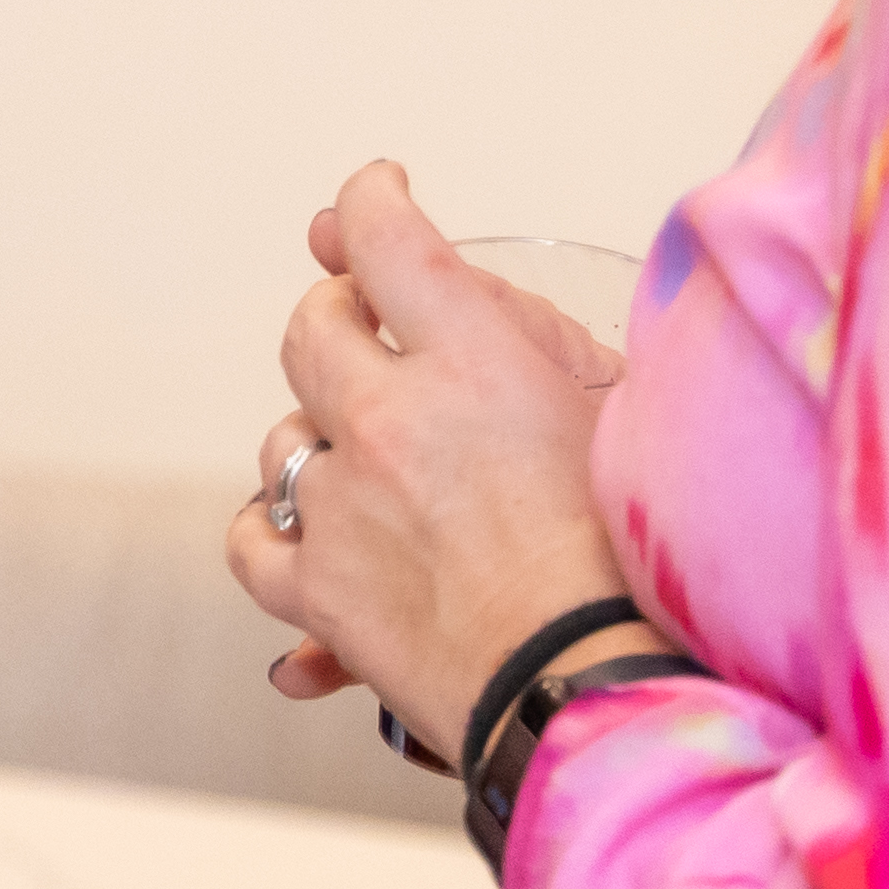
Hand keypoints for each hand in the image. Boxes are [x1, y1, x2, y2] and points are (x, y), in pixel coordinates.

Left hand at [223, 163, 629, 758]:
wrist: (597, 693)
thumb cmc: (636, 563)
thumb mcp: (614, 413)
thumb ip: (533, 332)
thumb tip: (463, 284)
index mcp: (472, 361)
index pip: (383, 238)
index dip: (371, 202)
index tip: (375, 195)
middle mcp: (387, 421)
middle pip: (311, 330)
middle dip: (338, 318)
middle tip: (370, 333)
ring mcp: (340, 508)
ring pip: (282, 440)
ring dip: (319, 439)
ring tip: (374, 467)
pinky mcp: (317, 593)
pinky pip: (252, 543)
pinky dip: (272, 534)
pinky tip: (306, 537)